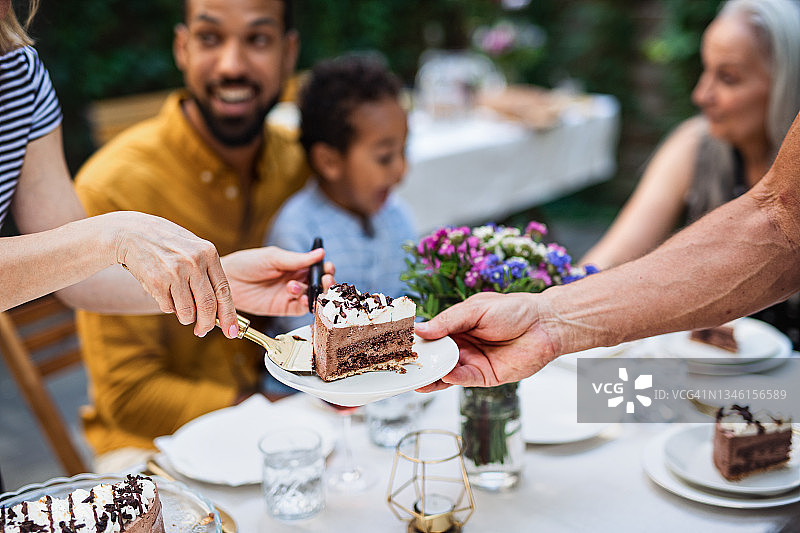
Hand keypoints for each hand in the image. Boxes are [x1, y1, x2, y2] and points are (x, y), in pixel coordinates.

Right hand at [111, 212, 236, 337]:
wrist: (132, 232)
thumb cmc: (168, 244)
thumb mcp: (194, 249)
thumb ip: (208, 273)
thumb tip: (220, 309)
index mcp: (208, 253)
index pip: (224, 291)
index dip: (229, 315)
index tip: (232, 332)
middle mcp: (194, 262)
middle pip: (208, 305)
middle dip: (207, 324)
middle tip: (202, 330)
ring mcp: (175, 272)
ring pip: (188, 312)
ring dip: (186, 318)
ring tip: (182, 312)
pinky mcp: (157, 281)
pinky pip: (168, 308)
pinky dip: (169, 308)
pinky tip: (165, 295)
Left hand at [221, 246, 334, 315]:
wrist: (227, 279)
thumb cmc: (247, 263)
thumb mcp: (273, 257)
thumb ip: (297, 259)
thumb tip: (320, 253)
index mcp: (296, 265)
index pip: (318, 268)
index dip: (326, 269)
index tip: (328, 268)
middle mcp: (297, 280)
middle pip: (319, 285)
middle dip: (326, 284)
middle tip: (324, 280)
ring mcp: (290, 295)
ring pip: (312, 298)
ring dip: (313, 293)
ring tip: (297, 286)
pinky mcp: (283, 308)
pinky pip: (300, 309)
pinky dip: (304, 305)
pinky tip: (299, 298)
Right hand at [414, 292, 557, 390]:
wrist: (545, 324)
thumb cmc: (514, 310)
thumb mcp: (475, 309)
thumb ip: (448, 321)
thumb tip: (420, 330)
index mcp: (456, 327)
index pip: (430, 336)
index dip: (415, 340)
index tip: (397, 342)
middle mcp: (461, 346)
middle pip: (434, 357)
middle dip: (418, 361)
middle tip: (400, 364)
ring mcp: (471, 362)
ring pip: (445, 372)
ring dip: (430, 375)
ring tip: (414, 378)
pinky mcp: (484, 376)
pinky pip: (464, 379)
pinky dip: (452, 378)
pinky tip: (443, 374)